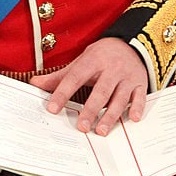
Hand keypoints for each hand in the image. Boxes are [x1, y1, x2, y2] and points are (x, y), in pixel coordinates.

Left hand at [30, 38, 147, 135]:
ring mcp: (128, 77)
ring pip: (119, 98)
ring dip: (111, 115)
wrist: (131, 44)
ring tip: (100, 131)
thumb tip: (35, 83)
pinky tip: (133, 119)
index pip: (75, 77)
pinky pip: (140, 97)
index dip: (63, 93)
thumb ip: (60, 76)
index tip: (53, 108)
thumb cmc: (102, 56)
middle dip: (90, 110)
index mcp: (93, 61)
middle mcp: (112, 68)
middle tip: (81, 127)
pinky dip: (137, 108)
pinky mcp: (140, 83)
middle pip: (100, 91)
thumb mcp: (81, 61)